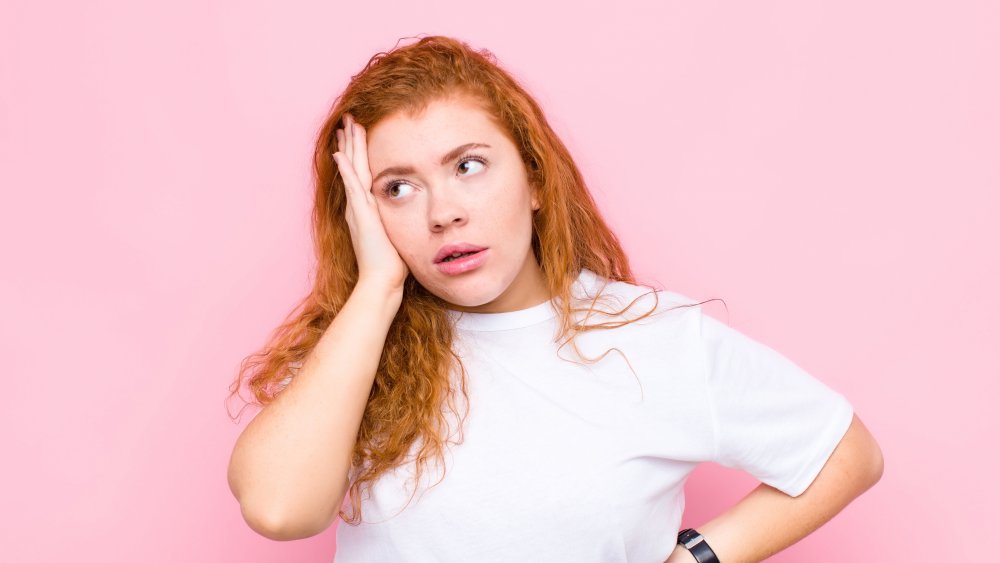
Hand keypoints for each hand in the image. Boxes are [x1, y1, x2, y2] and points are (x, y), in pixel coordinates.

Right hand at [333, 113, 409, 294]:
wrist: (383, 281)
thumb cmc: (392, 263)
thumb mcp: (396, 234)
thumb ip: (398, 222)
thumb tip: (414, 215)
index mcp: (365, 209)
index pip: (361, 174)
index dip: (357, 153)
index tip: (355, 135)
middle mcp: (357, 206)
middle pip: (354, 166)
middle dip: (352, 142)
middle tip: (348, 120)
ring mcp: (358, 209)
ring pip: (352, 170)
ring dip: (349, 147)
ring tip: (346, 126)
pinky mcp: (361, 215)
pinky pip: (352, 187)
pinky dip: (346, 171)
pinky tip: (341, 154)